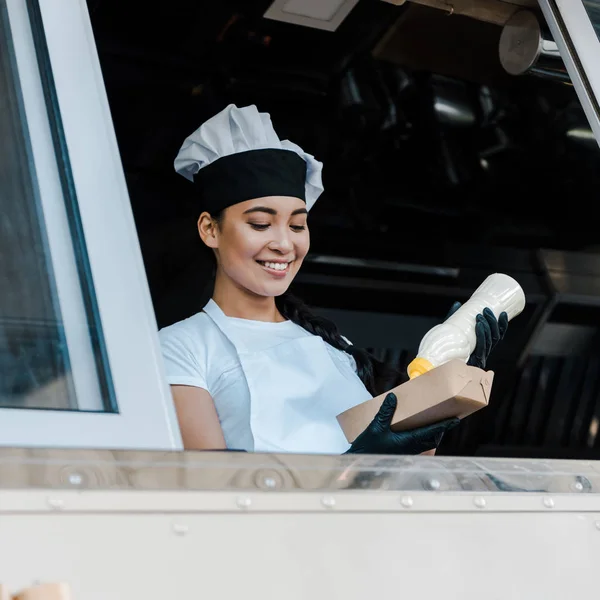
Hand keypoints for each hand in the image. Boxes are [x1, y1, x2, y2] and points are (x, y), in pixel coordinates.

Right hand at [345, 392, 459, 454]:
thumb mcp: (376, 426)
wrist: (360, 462)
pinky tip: (414, 428)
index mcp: (408, 441)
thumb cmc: (368, 447)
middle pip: (432, 438)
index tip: (455, 420)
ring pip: (425, 442)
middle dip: (440, 429)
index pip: (431, 432)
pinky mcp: (402, 452)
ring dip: (431, 433)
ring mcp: (407, 451)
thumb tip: (394, 397)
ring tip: (432, 421)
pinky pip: (417, 444)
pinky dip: (421, 436)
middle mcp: (411, 447)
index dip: (444, 425)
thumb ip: (386, 412)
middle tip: (445, 418)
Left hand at [446, 302, 507, 369]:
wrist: (435, 363)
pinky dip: (481, 335)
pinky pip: (481, 348)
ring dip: (487, 327)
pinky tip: (478, 326)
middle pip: (494, 338)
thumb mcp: (450, 331)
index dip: (502, 325)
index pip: (497, 336)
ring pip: (489, 342)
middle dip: (492, 322)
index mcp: (481, 346)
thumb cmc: (444, 348)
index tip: (503, 313)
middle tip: (486, 310)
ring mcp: (478, 358)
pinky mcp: (473, 362)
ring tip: (480, 316)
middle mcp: (482, 352)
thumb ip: (454, 318)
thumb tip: (457, 304)